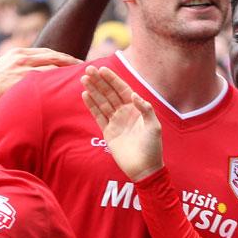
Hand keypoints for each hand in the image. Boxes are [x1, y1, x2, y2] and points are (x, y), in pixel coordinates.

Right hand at [0, 47, 80, 100]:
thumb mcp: (4, 69)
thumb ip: (18, 67)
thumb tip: (33, 75)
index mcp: (18, 52)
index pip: (46, 52)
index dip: (62, 56)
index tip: (74, 61)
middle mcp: (22, 57)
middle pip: (54, 55)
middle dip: (71, 60)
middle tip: (86, 66)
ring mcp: (23, 67)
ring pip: (53, 65)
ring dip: (69, 70)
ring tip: (82, 76)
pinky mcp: (23, 78)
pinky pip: (46, 77)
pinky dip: (59, 78)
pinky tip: (70, 83)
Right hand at [80, 66, 163, 180]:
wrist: (144, 168)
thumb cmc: (153, 147)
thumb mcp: (154, 126)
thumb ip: (145, 109)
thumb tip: (133, 95)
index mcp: (136, 109)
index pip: (122, 89)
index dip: (112, 79)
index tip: (102, 69)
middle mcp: (125, 113)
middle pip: (110, 93)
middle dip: (99, 81)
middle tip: (89, 69)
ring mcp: (115, 121)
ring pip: (102, 102)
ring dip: (93, 90)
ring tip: (84, 79)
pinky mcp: (108, 132)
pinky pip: (98, 116)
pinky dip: (91, 106)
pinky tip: (85, 95)